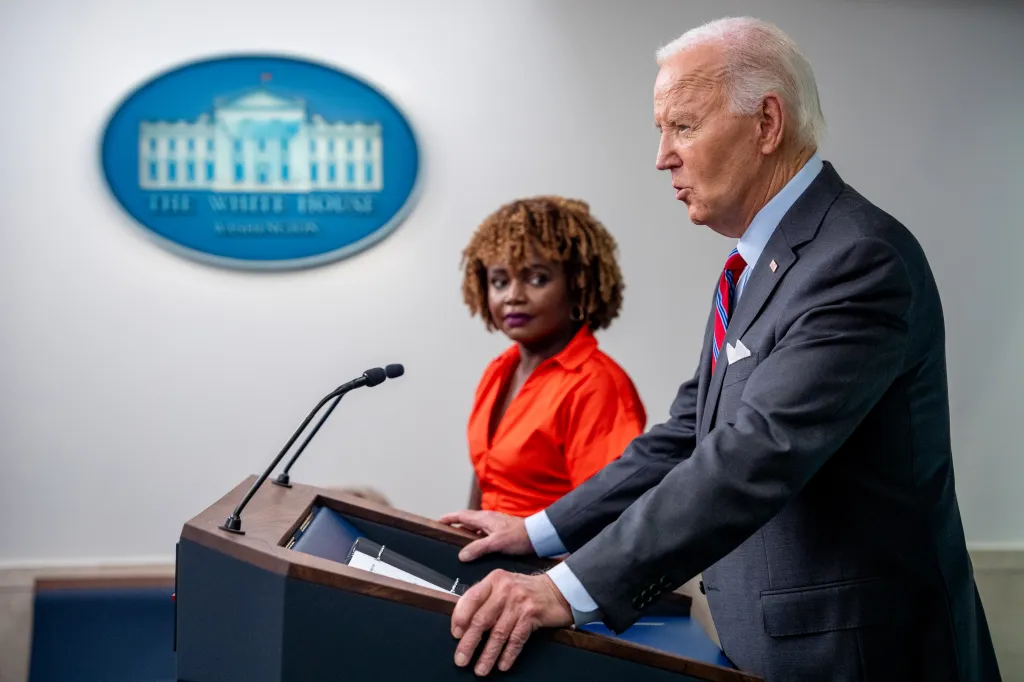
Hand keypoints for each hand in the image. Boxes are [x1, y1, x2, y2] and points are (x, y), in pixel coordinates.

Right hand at [438, 510, 532, 560]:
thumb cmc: (519, 536)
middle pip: (467, 521)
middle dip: (456, 526)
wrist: (538, 536)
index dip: (449, 518)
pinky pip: (484, 534)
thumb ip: (478, 548)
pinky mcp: (502, 532)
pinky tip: (478, 549)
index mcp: (484, 518)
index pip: (461, 515)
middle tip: (446, 534)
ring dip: (467, 534)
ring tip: (459, 545)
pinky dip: (477, 539)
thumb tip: (461, 555)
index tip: (438, 521)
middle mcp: (488, 519)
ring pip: (476, 528)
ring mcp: (495, 525)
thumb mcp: (496, 543)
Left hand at [451, 570, 571, 674]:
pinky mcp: (532, 615)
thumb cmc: (525, 591)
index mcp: (494, 580)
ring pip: (498, 633)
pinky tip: (502, 664)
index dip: (460, 618)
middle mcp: (505, 589)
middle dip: (469, 643)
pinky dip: (508, 654)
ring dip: (487, 654)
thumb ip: (484, 599)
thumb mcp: (503, 586)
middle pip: (482, 619)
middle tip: (461, 659)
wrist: (557, 590)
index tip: (455, 635)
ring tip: (480, 668)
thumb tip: (461, 624)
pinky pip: (516, 639)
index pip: (470, 599)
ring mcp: (519, 602)